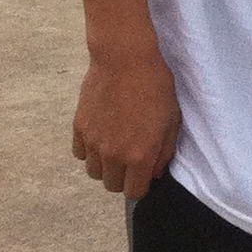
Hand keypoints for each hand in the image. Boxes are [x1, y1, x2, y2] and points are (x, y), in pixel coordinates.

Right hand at [73, 45, 181, 198]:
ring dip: (105, 165)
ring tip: (116, 146)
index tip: (144, 173)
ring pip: (94, 172)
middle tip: (131, 158)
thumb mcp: (172, 119)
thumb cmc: (155, 86)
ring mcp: (93, 143)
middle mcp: (113, 155)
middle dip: (124, 177)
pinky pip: (80, 154)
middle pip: (112, 186)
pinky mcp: (79, 129)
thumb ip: (164, 151)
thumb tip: (155, 172)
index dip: (141, 184)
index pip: (134, 192)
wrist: (125, 60)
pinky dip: (90, 150)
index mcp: (140, 155)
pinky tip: (102, 135)